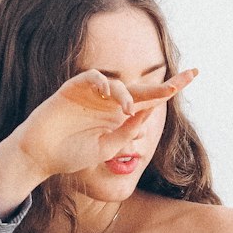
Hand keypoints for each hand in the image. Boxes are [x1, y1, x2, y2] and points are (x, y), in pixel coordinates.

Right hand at [12, 66, 197, 180]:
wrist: (40, 156)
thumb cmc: (70, 155)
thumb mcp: (105, 149)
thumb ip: (125, 134)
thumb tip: (146, 114)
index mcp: (119, 118)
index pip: (149, 103)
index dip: (169, 92)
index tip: (193, 79)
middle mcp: (110, 103)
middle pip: (142, 89)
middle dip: (166, 85)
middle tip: (190, 77)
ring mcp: (92, 95)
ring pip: (119, 85)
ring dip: (128, 94)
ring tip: (127, 109)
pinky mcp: (73, 88)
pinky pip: (93, 79)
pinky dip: (104, 85)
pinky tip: (109, 96)